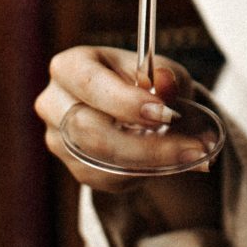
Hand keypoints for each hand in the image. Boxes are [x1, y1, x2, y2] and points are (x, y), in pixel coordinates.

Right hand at [34, 46, 210, 193]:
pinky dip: (142, 174)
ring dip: (151, 164)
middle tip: (193, 147)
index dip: (124, 101)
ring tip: (192, 156)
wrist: (139, 110)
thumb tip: (164, 81)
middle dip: (146, 144)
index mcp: (71, 66)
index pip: (88, 83)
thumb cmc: (146, 83)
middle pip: (90, 131)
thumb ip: (167, 76)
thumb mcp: (163, 71)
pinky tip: (166, 162)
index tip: (165, 114)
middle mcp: (54, 102)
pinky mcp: (73, 166)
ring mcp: (59, 138)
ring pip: (101, 162)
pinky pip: (106, 180)